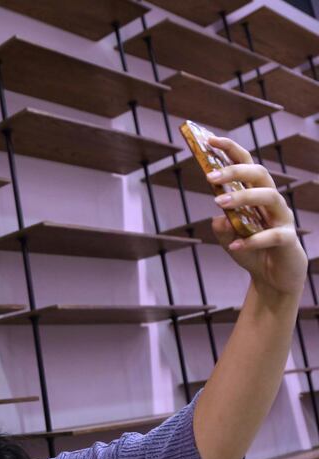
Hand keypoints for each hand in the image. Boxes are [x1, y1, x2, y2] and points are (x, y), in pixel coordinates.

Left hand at [207, 136, 306, 298]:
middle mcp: (271, 202)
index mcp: (256, 195)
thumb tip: (219, 218)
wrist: (272, 279)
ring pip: (269, 196)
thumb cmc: (250, 252)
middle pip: (259, 174)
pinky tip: (235, 246)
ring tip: (218, 203)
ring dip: (242, 197)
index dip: (231, 150)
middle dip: (235, 171)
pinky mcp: (288, 239)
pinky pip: (273, 235)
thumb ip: (222, 227)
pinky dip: (252, 240)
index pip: (246, 165)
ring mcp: (282, 219)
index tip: (210, 140)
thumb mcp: (229, 239)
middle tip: (209, 176)